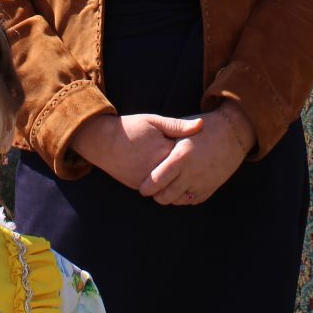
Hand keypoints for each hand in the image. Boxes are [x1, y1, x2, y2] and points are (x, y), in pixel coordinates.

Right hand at [70, 112, 201, 191]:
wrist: (102, 142)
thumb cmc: (130, 128)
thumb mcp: (154, 121)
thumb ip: (178, 125)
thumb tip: (201, 124)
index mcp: (164, 150)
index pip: (189, 157)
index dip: (199, 155)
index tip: (209, 152)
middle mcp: (157, 168)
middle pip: (183, 175)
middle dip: (192, 173)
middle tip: (206, 171)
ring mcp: (148, 180)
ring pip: (172, 186)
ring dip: (180, 184)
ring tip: (193, 181)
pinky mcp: (139, 186)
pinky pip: (159, 191)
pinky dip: (167, 188)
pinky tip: (176, 184)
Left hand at [141, 102, 252, 205]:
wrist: (233, 134)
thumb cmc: (203, 128)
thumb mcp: (182, 130)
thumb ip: (165, 142)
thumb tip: (146, 152)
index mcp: (181, 156)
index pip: (157, 180)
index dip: (146, 188)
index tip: (142, 188)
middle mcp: (191, 172)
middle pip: (166, 196)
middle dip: (156, 195)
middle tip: (151, 190)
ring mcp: (202, 182)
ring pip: (178, 200)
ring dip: (170, 197)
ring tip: (165, 188)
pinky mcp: (210, 188)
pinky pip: (191, 200)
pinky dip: (183, 197)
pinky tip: (180, 188)